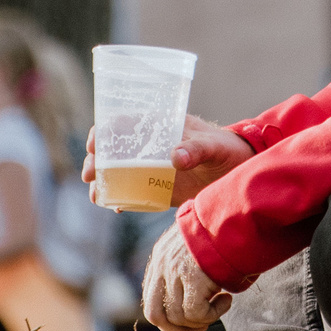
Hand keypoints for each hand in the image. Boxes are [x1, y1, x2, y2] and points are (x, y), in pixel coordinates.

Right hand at [84, 113, 254, 207]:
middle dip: (95, 160)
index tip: (93, 144)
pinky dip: (121, 199)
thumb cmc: (228, 148)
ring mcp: (153, 168)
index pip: (123, 122)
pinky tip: (117, 208)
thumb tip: (175, 157)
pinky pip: (133, 193)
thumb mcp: (214, 145)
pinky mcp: (159, 188)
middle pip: (113, 149)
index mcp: (160, 126)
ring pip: (118, 172)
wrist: (241, 171)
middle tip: (89, 174)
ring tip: (97, 196)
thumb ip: (197, 148)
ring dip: (103, 182)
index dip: (103, 131)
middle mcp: (151, 146)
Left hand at [141, 225, 230, 330]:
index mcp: (161, 258)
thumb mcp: (195, 253)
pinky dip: (214, 314)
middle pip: (156, 315)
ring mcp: (176, 272)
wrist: (236, 217)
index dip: (166, 322)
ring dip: (201, 320)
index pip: (152, 302)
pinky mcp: (193, 278)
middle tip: (200, 326)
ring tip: (219, 305)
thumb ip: (184, 279)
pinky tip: (226, 300)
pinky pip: (197, 313)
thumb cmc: (221, 235)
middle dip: (177, 329)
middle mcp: (162, 266)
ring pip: (178, 317)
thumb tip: (184, 315)